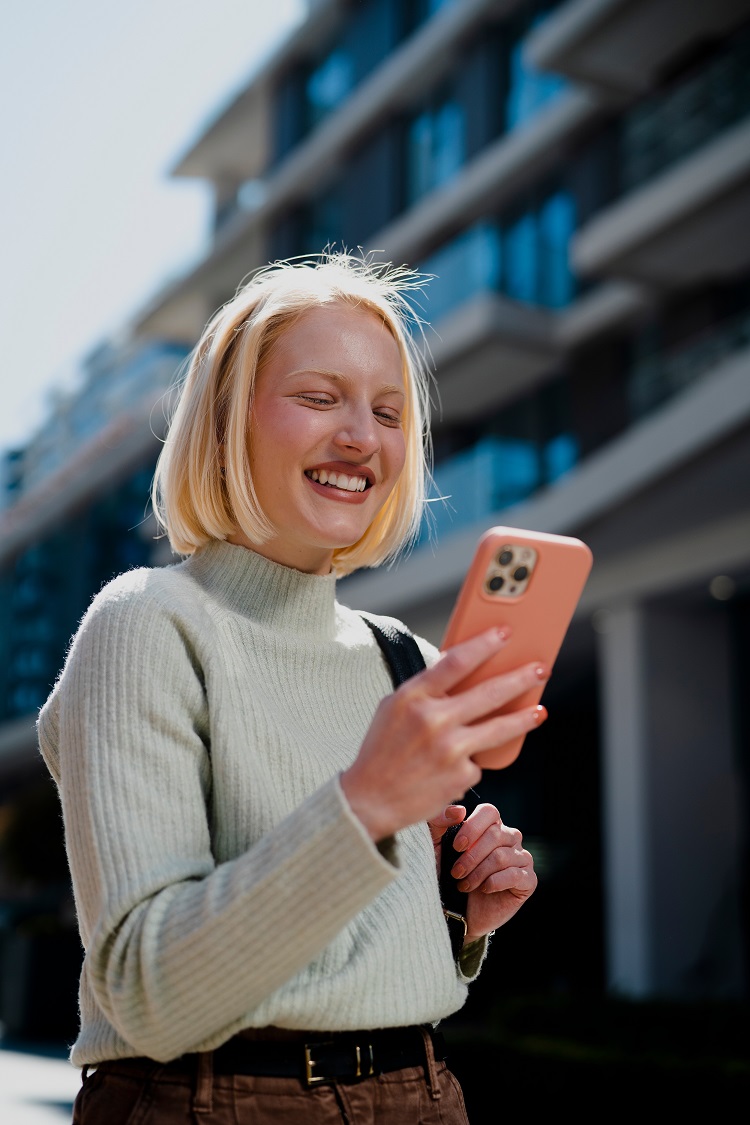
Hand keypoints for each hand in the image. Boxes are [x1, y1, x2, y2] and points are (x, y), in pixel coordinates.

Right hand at [341, 627, 547, 842]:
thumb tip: (460, 670)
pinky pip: (478, 761)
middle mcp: (433, 720)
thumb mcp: (393, 709)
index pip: (456, 661)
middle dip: (521, 678)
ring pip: (499, 728)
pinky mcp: (461, 776)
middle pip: (489, 692)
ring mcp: (450, 749)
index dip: (485, 644)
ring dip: (524, 717)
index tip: (505, 633)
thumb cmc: (381, 751)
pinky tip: (455, 766)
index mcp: (412, 697)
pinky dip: (472, 761)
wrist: (369, 799)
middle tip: (540, 670)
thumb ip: (425, 690)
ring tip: (539, 711)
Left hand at [429, 803, 536, 943]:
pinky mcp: (528, 880)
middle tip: (456, 873)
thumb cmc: (446, 875)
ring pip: (502, 856)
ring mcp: (522, 858)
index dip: (472, 827)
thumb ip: (440, 822)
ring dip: (479, 873)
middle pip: (495, 835)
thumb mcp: (436, 846)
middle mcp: (510, 838)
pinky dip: (494, 883)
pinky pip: (515, 875)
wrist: (456, 912)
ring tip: (464, 885)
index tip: (456, 847)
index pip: (489, 812)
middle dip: (471, 857)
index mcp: (491, 826)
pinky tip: (484, 890)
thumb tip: (458, 810)